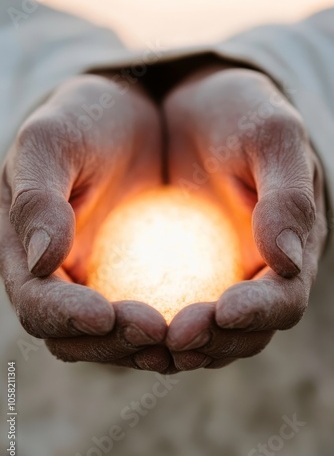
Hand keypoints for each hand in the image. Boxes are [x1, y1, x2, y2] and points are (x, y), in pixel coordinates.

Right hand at [0, 74, 169, 371]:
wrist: (126, 119)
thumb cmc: (81, 122)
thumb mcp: (50, 142)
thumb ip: (38, 197)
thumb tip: (40, 261)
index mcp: (29, 256)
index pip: (38, 304)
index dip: (65, 318)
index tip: (105, 314)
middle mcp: (66, 282)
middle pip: (80, 340)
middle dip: (116, 344)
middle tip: (160, 330)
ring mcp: (107, 285)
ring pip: (124, 341)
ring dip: (154, 347)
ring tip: (192, 332)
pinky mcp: (147, 282)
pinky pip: (166, 314)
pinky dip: (185, 326)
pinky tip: (215, 316)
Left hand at [163, 67, 326, 370]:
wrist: (197, 110)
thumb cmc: (241, 114)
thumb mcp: (271, 136)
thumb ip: (286, 196)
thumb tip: (288, 262)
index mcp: (289, 249)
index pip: (284, 299)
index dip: (260, 314)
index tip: (223, 311)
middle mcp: (254, 275)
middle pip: (241, 333)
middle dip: (211, 341)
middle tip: (172, 335)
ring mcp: (213, 279)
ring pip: (200, 334)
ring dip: (173, 346)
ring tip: (139, 334)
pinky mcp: (173, 275)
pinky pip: (159, 308)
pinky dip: (141, 323)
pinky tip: (113, 318)